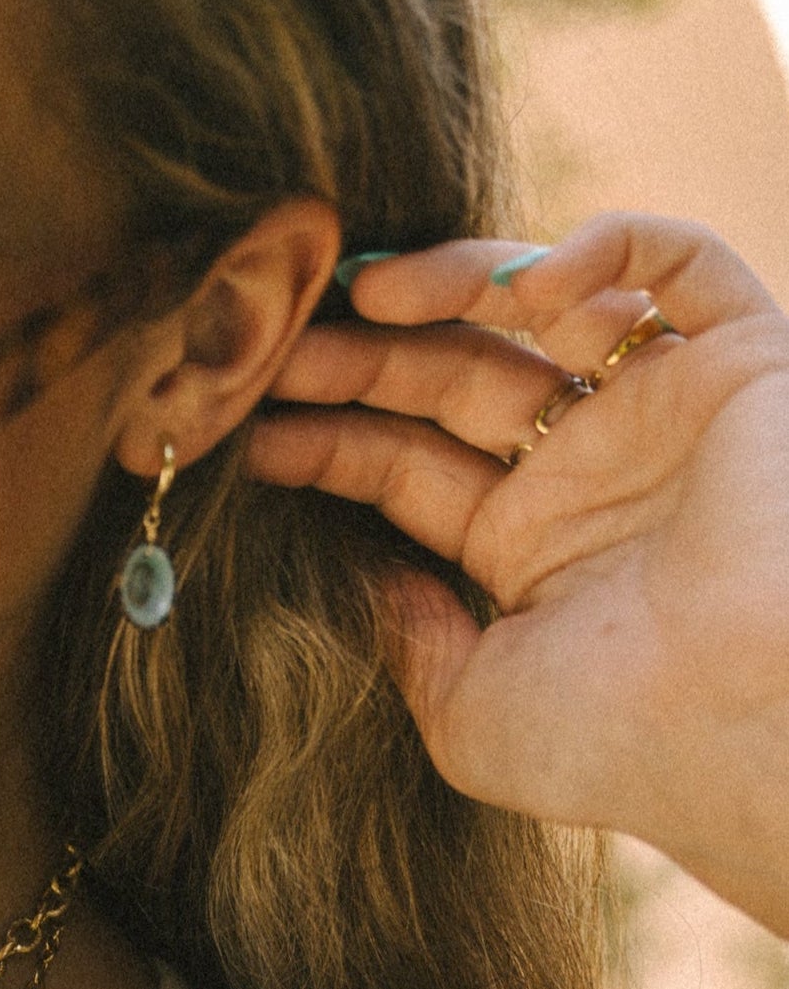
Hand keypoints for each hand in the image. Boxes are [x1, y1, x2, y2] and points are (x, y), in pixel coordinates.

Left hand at [249, 213, 788, 934]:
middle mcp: (587, 474)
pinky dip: (611, 247)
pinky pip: (685, 266)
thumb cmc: (611, 741)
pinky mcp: (746, 366)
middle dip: (364, 359)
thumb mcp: (466, 710)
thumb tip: (356, 580)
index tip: (250, 434)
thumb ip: (406, 640)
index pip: (405, 469)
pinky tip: (525, 287)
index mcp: (524, 551)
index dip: (329, 443)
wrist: (751, 727)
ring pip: (544, 310)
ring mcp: (659, 416)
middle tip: (280, 347)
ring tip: (365, 297)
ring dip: (453, 287)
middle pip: (453, 380)